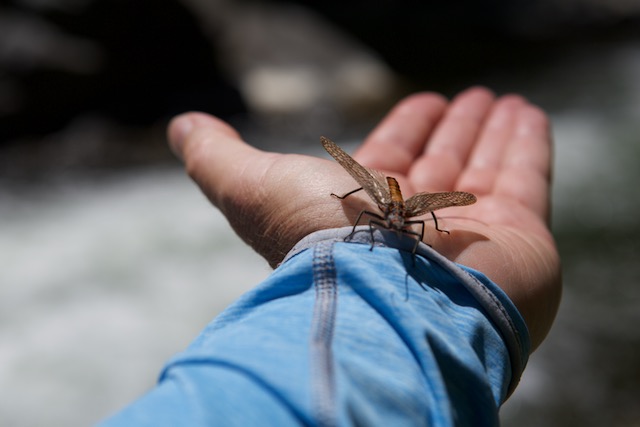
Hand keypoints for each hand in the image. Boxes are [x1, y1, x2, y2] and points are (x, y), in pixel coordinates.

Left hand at [168, 87, 560, 349]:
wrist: (387, 305)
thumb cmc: (319, 245)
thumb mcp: (253, 189)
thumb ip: (218, 158)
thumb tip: (181, 127)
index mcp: (367, 217)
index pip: (393, 163)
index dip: (407, 131)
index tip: (425, 101)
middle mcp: (418, 229)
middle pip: (440, 168)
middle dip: (455, 132)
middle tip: (472, 97)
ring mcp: (471, 237)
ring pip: (483, 171)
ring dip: (492, 134)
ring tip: (505, 101)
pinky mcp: (518, 240)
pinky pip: (525, 180)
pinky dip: (526, 146)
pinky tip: (527, 114)